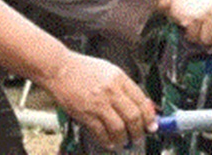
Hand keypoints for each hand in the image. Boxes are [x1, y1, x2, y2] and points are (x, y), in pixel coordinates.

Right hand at [42, 51, 156, 150]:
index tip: (152, 125)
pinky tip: (110, 142)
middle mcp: (111, 90)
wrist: (59, 69)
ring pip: (119, 128)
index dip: (149, 117)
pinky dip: (108, 141)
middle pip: (133, 117)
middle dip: (139, 132)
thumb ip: (124, 87)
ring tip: (124, 142)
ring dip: (124, 140)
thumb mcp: (109, 71)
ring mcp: (98, 103)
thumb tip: (140, 106)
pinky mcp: (85, 114)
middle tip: (139, 137)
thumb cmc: (83, 69)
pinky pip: (101, 133)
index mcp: (119, 78)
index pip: (142, 101)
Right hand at [158, 0, 211, 50]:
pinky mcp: (194, 18)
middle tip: (199, 37)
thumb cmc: (193, 3)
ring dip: (196, 38)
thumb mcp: (211, 12)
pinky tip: (186, 25)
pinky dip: (188, 35)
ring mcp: (206, 13)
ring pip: (205, 40)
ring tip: (192, 28)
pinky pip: (193, 36)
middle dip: (207, 42)